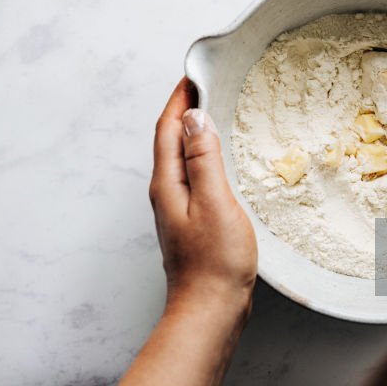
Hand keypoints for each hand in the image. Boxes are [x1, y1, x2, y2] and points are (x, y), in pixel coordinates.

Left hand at [149, 79, 257, 315]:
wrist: (210, 311)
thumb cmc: (215, 262)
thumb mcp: (214, 202)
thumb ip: (203, 158)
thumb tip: (193, 117)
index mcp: (168, 183)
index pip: (167, 128)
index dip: (178, 99)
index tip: (194, 74)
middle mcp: (166, 193)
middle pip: (169, 140)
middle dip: (184, 110)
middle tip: (206, 86)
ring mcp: (177, 209)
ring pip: (180, 158)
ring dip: (193, 132)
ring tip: (214, 113)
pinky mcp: (191, 222)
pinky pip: (193, 176)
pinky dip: (203, 157)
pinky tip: (219, 160)